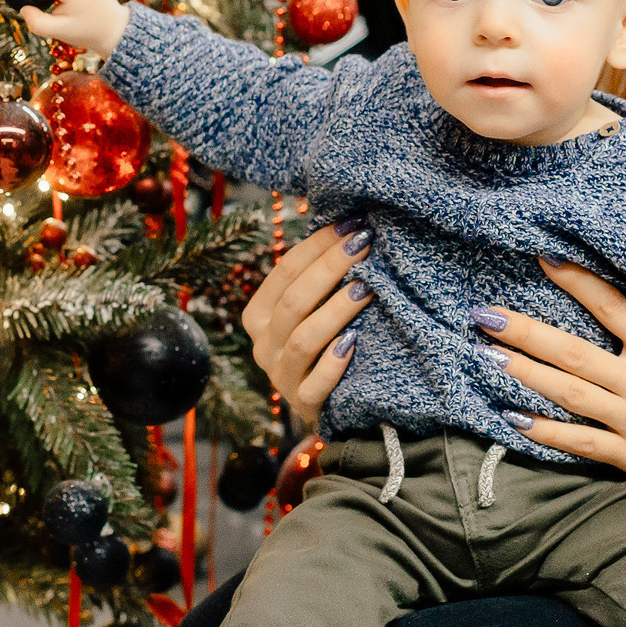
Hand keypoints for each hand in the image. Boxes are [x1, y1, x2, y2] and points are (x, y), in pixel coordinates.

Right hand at [241, 217, 374, 426]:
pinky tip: (355, 342)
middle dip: (331, 267)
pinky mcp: (304, 403)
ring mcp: (281, 376)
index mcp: (258, 315)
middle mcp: (263, 345)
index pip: (285, 270)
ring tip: (367, 287)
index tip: (352, 223)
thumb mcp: (310, 311)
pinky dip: (334, 363)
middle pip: (294, 300)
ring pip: (304, 338)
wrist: (332, 403)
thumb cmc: (325, 343)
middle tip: (365, 243)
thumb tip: (348, 227)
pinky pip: (316, 384)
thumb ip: (316, 280)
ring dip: (336, 310)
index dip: (318, 244)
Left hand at [481, 258, 625, 511]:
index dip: (576, 281)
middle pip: (572, 351)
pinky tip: (513, 418)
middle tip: (484, 315)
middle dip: (525, 332)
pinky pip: (581, 443)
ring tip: (487, 356)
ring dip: (525, 374)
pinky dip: (545, 431)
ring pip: (569, 394)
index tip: (543, 258)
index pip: (612, 307)